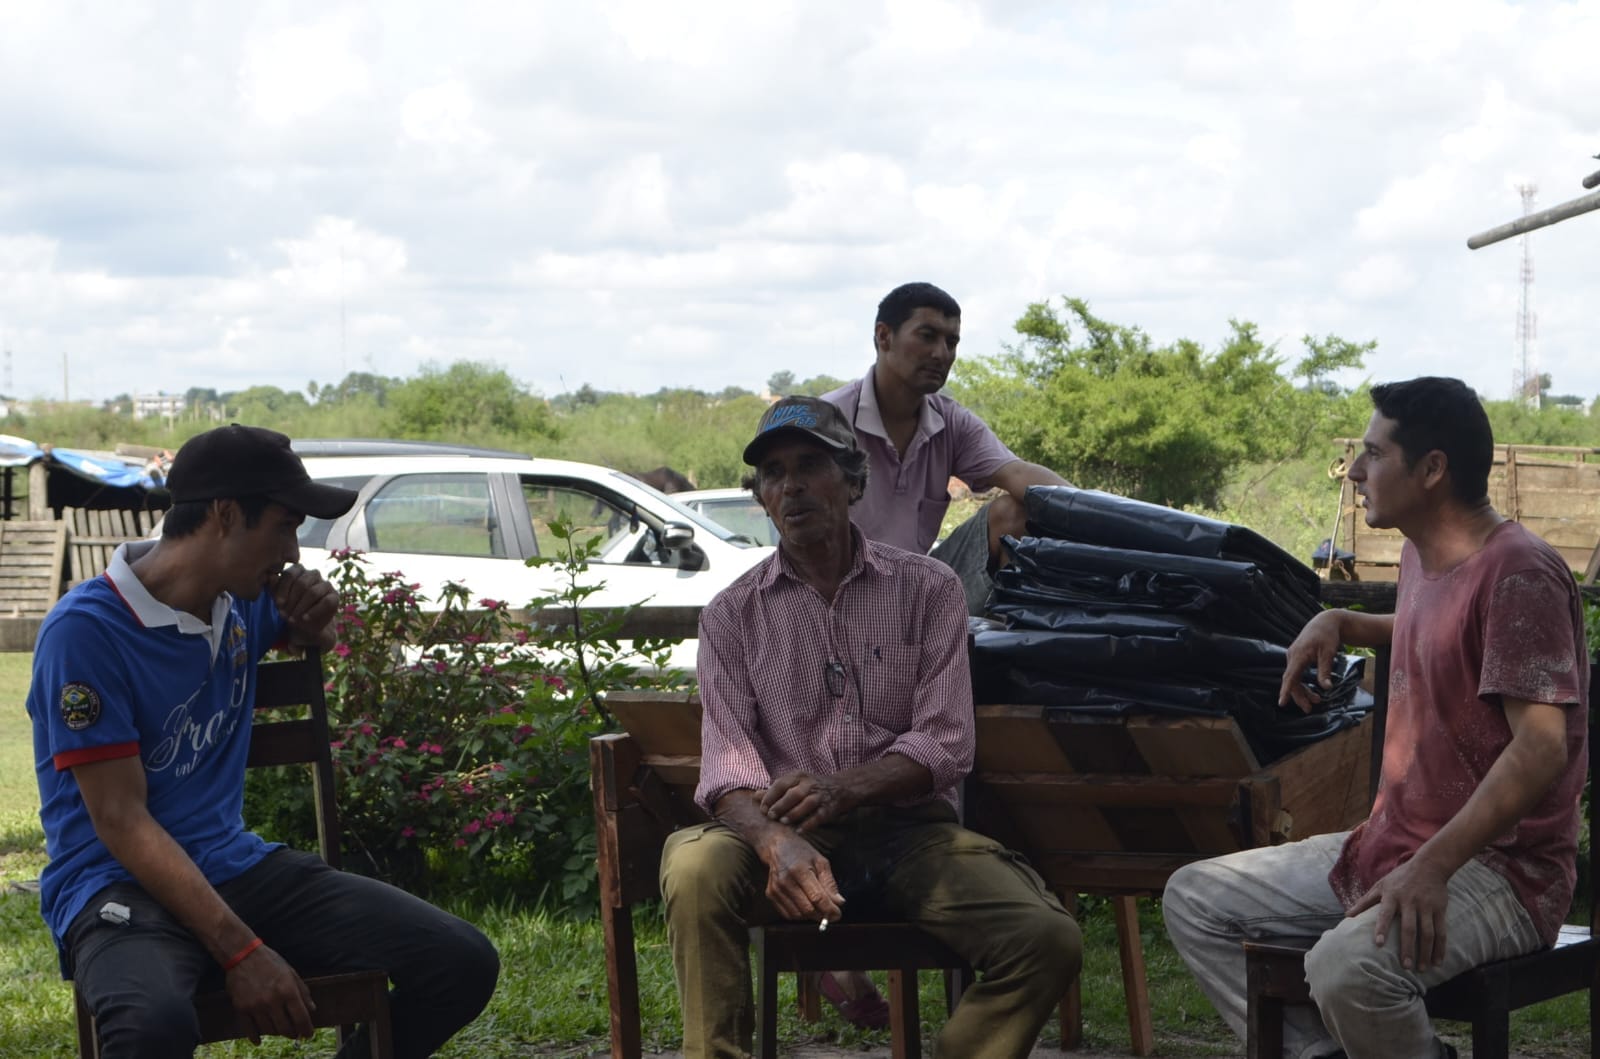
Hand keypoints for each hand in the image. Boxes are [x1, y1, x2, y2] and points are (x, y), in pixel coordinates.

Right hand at [224, 943, 315, 1042]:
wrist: (243, 955)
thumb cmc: (270, 961)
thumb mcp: (291, 972)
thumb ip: (303, 991)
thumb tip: (312, 1009)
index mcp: (288, 990)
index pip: (301, 1018)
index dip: (306, 1029)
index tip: (308, 1034)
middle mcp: (272, 1000)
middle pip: (285, 1028)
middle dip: (293, 1034)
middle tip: (295, 1034)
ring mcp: (256, 1006)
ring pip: (269, 1030)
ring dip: (276, 1033)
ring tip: (280, 1030)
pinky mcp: (241, 1008)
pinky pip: (249, 1030)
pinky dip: (255, 1037)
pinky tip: (259, 1041)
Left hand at [272, 565, 338, 644]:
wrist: (304, 623)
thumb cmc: (289, 607)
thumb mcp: (278, 598)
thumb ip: (273, 587)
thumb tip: (271, 577)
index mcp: (299, 570)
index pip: (290, 574)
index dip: (283, 589)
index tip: (278, 604)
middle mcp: (314, 573)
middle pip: (302, 583)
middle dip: (292, 601)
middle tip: (284, 614)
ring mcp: (326, 584)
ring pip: (313, 592)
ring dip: (301, 607)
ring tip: (293, 619)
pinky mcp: (335, 596)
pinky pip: (326, 602)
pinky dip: (313, 612)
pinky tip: (305, 619)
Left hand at [761, 771, 854, 832]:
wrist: (840, 788)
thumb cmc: (810, 787)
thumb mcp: (793, 784)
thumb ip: (774, 791)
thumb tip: (754, 797)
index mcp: (798, 776)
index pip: (781, 784)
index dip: (770, 796)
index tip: (762, 808)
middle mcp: (809, 784)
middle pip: (793, 794)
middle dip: (780, 805)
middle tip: (771, 816)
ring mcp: (820, 796)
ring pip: (807, 804)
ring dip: (794, 813)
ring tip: (783, 822)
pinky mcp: (829, 808)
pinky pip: (819, 816)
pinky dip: (809, 824)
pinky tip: (799, 831)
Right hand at [761, 830, 844, 923]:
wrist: (777, 847)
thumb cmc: (801, 853)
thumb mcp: (820, 862)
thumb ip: (830, 883)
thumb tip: (839, 903)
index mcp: (799, 870)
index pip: (817, 897)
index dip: (829, 909)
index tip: (837, 914)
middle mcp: (785, 881)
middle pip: (807, 909)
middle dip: (822, 914)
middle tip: (830, 912)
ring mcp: (776, 890)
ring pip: (798, 915)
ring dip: (811, 916)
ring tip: (817, 907)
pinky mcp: (771, 895)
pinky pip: (788, 914)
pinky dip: (800, 915)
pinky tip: (805, 905)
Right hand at [1278, 610, 1342, 711]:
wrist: (1325, 622)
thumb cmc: (1327, 635)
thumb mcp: (1328, 653)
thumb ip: (1325, 670)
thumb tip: (1326, 687)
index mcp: (1298, 655)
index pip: (1290, 677)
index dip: (1286, 691)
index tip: (1282, 702)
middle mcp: (1292, 656)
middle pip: (1291, 681)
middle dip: (1299, 696)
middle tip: (1309, 709)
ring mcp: (1293, 657)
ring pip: (1294, 679)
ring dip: (1303, 691)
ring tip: (1316, 701)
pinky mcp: (1297, 657)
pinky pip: (1296, 674)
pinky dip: (1303, 684)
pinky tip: (1312, 691)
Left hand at [1348, 856, 1451, 971]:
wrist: (1429, 865)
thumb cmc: (1400, 878)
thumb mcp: (1380, 885)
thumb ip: (1365, 902)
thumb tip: (1347, 916)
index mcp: (1392, 896)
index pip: (1385, 913)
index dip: (1382, 928)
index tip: (1378, 944)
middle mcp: (1409, 901)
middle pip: (1409, 928)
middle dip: (1408, 948)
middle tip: (1405, 967)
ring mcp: (1426, 906)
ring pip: (1427, 933)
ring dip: (1426, 952)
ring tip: (1421, 969)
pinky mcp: (1439, 909)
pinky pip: (1441, 931)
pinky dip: (1440, 947)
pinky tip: (1438, 961)